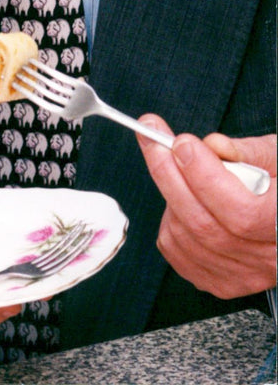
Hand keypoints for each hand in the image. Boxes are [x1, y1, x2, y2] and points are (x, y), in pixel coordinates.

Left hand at [136, 115, 275, 298]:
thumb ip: (249, 152)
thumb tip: (213, 145)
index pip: (241, 212)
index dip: (204, 176)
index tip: (182, 143)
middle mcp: (268, 258)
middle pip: (204, 225)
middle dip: (168, 175)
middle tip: (152, 139)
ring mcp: (243, 274)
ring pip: (184, 237)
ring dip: (169, 196)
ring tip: (178, 169)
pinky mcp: (221, 281)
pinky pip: (175, 251)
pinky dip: (167, 220)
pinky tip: (180, 200)